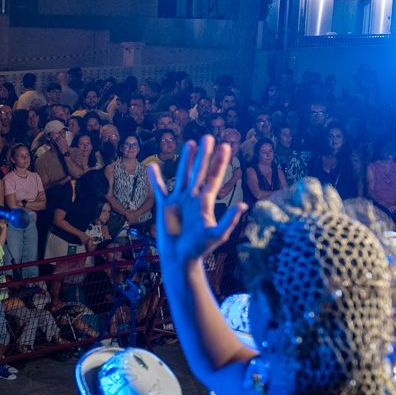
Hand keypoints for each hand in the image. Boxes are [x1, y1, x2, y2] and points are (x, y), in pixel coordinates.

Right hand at [148, 135, 245, 270]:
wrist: (180, 257)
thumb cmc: (200, 248)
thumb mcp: (217, 235)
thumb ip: (229, 220)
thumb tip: (243, 205)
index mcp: (206, 202)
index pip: (215, 177)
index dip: (220, 162)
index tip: (226, 146)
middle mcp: (193, 197)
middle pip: (200, 171)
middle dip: (204, 155)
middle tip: (208, 137)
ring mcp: (179, 200)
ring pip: (182, 175)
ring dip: (186, 160)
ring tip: (190, 144)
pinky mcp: (165, 206)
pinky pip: (159, 189)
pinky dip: (155, 178)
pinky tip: (152, 166)